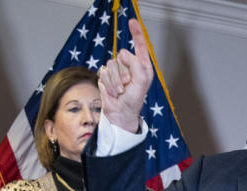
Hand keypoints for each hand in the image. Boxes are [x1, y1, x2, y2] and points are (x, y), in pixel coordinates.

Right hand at [98, 18, 152, 132]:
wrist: (121, 112)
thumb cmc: (134, 99)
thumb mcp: (141, 82)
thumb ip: (136, 65)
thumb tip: (123, 53)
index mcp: (142, 65)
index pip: (139, 45)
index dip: (136, 33)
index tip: (132, 22)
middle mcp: (129, 65)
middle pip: (122, 56)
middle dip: (124, 72)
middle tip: (127, 85)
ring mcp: (117, 70)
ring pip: (111, 64)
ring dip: (116, 80)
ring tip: (120, 91)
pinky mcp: (105, 76)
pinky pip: (104, 72)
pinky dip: (109, 84)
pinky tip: (114, 92)